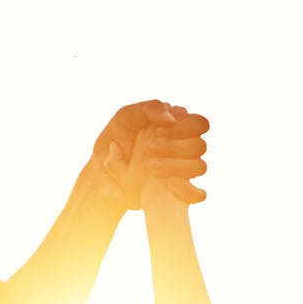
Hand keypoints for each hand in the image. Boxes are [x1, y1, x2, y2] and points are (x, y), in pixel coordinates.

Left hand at [91, 101, 209, 208]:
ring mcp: (183, 171)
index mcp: (178, 127)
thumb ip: (151, 109)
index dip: (185, 127)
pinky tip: (169, 185)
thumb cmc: (117, 139)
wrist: (102, 171)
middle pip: (199, 146)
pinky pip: (198, 194)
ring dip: (176, 165)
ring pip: (199, 167)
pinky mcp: (178, 192)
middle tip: (146, 149)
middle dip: (173, 146)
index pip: (199, 124)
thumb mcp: (127, 116)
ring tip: (150, 167)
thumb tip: (172, 120)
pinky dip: (188, 190)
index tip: (158, 131)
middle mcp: (185, 149)